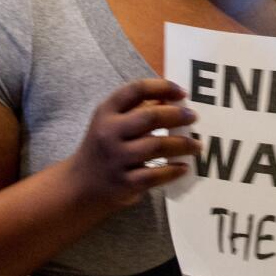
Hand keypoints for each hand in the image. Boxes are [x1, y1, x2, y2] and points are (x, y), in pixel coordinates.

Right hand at [67, 79, 200, 208]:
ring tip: (197, 145)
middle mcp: (109, 133)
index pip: (136, 90)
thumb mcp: (111, 123)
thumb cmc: (102, 149)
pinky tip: (184, 167)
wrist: (77, 188)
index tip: (182, 93)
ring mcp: (116, 159)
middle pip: (150, 117)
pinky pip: (156, 175)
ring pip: (157, 146)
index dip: (163, 87)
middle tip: (194, 117)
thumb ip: (137, 110)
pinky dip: (173, 170)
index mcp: (106, 112)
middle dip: (177, 116)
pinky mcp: (124, 183)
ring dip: (183, 144)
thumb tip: (171, 98)